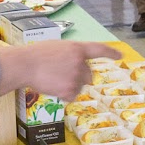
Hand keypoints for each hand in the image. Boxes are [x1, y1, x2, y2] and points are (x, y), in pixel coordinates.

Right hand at [0, 41, 119, 100]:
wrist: (24, 65)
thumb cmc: (36, 55)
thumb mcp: (57, 48)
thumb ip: (71, 55)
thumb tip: (78, 66)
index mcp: (77, 48)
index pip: (98, 49)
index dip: (110, 52)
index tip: (120, 55)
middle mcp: (80, 62)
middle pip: (88, 75)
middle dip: (79, 77)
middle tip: (60, 75)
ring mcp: (76, 76)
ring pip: (79, 86)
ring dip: (69, 86)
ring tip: (52, 78)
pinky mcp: (70, 89)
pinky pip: (71, 96)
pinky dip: (63, 95)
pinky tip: (52, 87)